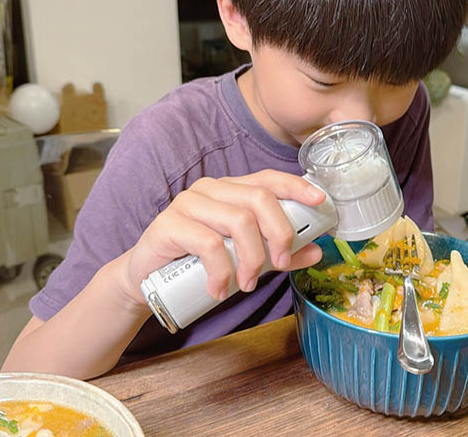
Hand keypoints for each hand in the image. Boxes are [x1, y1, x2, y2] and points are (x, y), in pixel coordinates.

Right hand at [119, 170, 325, 304]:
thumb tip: (316, 250)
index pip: (268, 179)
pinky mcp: (170, 223)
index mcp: (232, 190)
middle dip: (279, 234)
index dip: (296, 186)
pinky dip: (221, 272)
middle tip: (280, 265)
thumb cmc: (199, 263)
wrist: (147, 278)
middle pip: (259, 199)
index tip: (320, 201)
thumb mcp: (245, 258)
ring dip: (251, 259)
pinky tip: (220, 289)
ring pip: (238, 221)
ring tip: (246, 285)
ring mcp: (189, 203)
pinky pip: (209, 244)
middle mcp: (212, 189)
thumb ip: (278, 253)